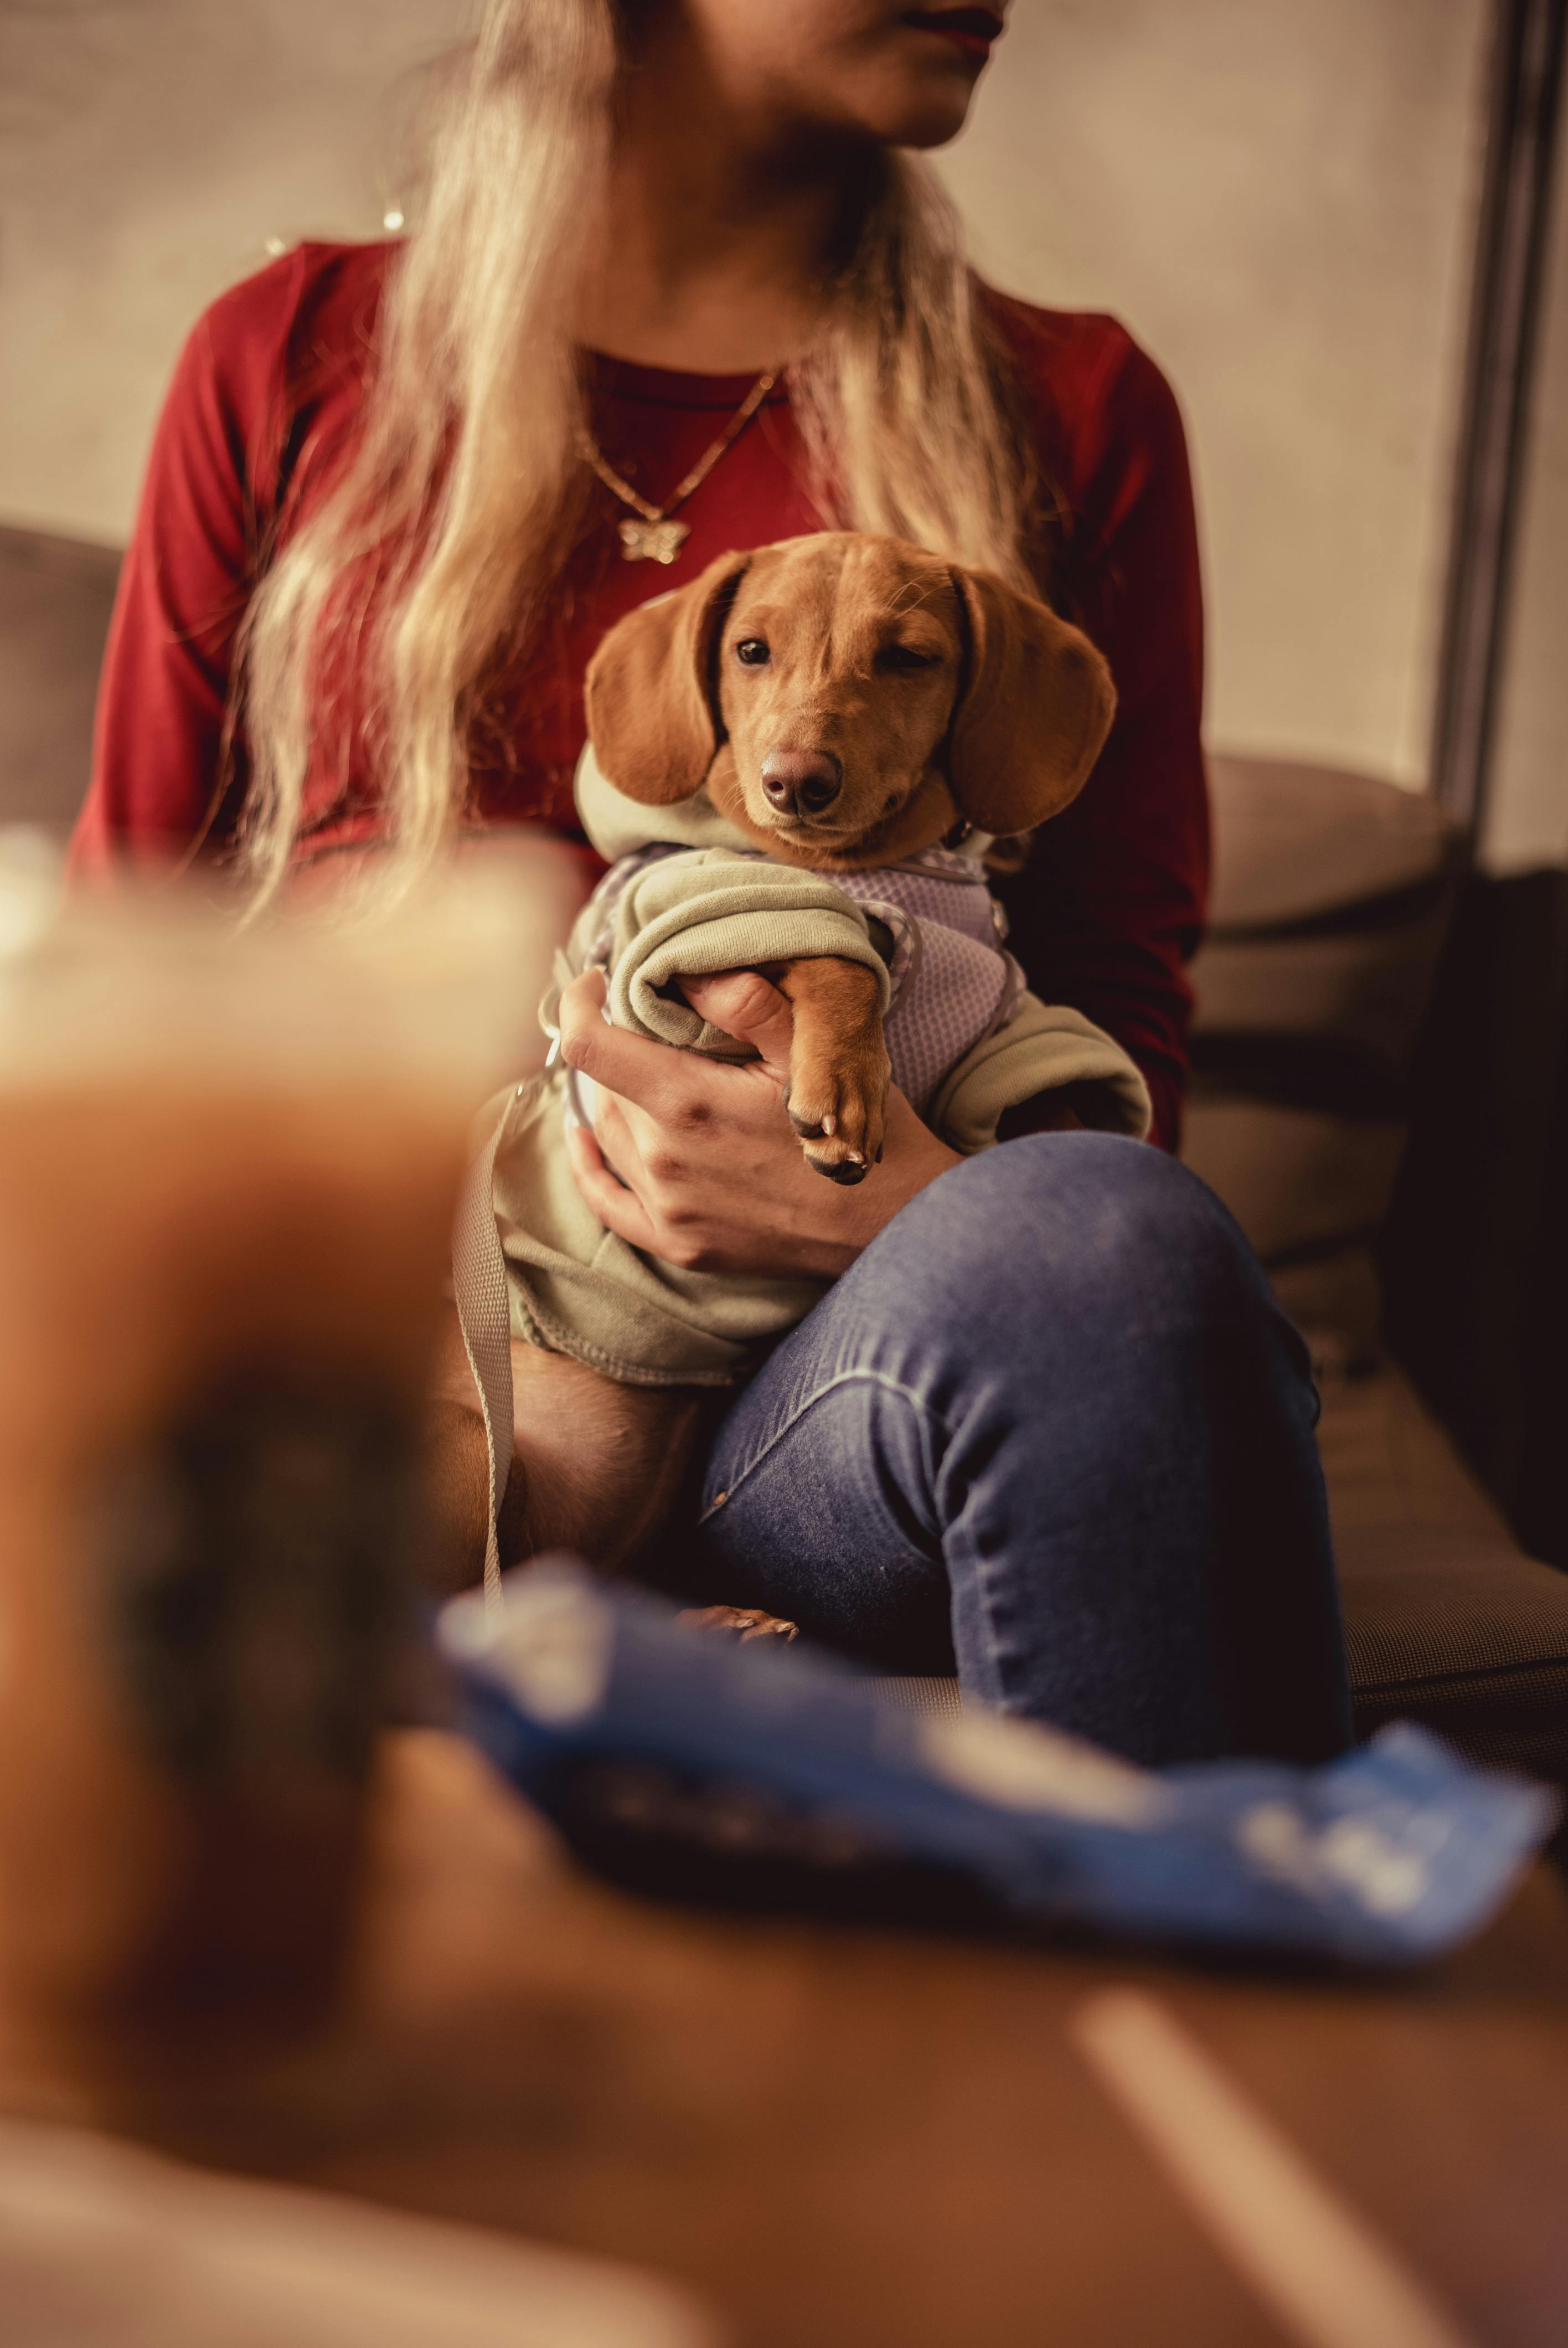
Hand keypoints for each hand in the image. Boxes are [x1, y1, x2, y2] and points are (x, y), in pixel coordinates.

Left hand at [557, 966, 959, 1280]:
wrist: (890, 1223)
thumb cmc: (856, 1128)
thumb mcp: (813, 1052)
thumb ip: (746, 1004)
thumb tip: (684, 972)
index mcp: (689, 1102)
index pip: (589, 1045)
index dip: (579, 1004)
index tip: (596, 982)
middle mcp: (665, 1159)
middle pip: (606, 1087)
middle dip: (624, 1051)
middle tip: (660, 1031)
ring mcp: (670, 1209)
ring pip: (610, 1135)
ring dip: (621, 1100)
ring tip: (656, 1078)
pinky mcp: (680, 1245)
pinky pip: (609, 1203)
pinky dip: (593, 1167)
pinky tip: (586, 1141)